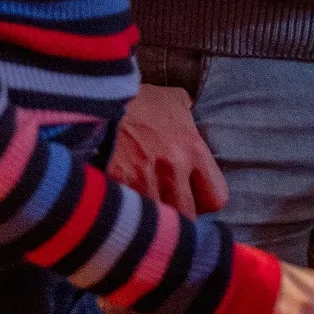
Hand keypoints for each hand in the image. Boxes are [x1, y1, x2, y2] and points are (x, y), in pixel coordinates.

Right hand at [112, 85, 228, 213]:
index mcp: (192, 148)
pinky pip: (128, 214)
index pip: (216, 198)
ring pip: (156, 221)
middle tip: (164, 206)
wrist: (97, 93)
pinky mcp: (114, 184)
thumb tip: (189, 114)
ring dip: (149, 219)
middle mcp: (172, 166)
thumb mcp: (171, 100)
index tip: (191, 198)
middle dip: (177, 216)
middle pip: (186, 217)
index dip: (204, 203)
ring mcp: (142, 178)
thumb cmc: (136, 98)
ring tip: (141, 209)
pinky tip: (120, 204)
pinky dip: (125, 214)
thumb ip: (187, 115)